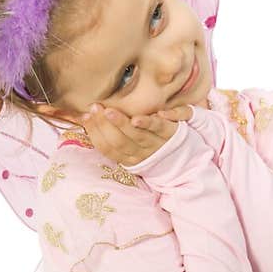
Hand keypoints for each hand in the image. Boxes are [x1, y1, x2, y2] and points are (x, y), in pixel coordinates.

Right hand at [75, 102, 193, 166]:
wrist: (187, 162)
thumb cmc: (154, 151)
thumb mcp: (134, 151)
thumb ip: (116, 139)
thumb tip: (90, 121)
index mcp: (130, 159)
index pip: (107, 148)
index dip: (94, 133)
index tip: (84, 116)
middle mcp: (142, 154)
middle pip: (118, 142)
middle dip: (103, 125)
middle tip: (94, 109)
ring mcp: (157, 145)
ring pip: (135, 136)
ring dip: (120, 123)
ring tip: (108, 110)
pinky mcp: (172, 134)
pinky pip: (158, 128)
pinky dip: (147, 124)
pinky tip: (136, 118)